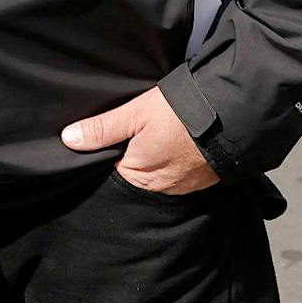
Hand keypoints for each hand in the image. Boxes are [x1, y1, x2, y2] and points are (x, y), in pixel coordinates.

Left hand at [60, 85, 216, 195]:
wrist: (232, 116)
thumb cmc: (181, 114)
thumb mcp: (136, 113)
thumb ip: (103, 128)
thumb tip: (69, 139)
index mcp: (138, 176)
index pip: (110, 170)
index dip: (105, 153)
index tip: (105, 138)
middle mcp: (160, 189)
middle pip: (133, 173)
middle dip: (129, 155)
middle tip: (132, 131)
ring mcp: (183, 187)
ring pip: (156, 174)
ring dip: (153, 158)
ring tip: (154, 134)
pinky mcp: (201, 180)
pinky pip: (178, 174)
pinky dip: (173, 160)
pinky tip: (174, 141)